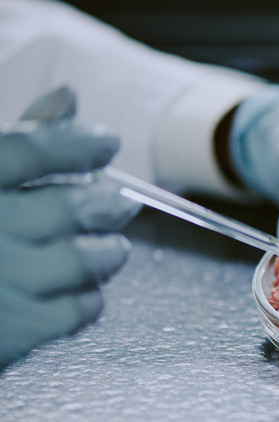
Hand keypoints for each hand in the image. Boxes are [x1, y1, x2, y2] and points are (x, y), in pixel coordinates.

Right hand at [0, 87, 138, 366]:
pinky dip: (89, 299)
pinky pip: (76, 309)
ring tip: (110, 250)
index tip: (107, 142)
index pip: (31, 149)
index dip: (80, 143)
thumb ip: (16, 144)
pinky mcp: (10, 331)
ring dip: (108, 253)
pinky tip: (80, 291)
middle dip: (108, 206)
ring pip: (84, 260)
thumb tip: (68, 95)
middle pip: (70, 207)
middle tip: (120, 207)